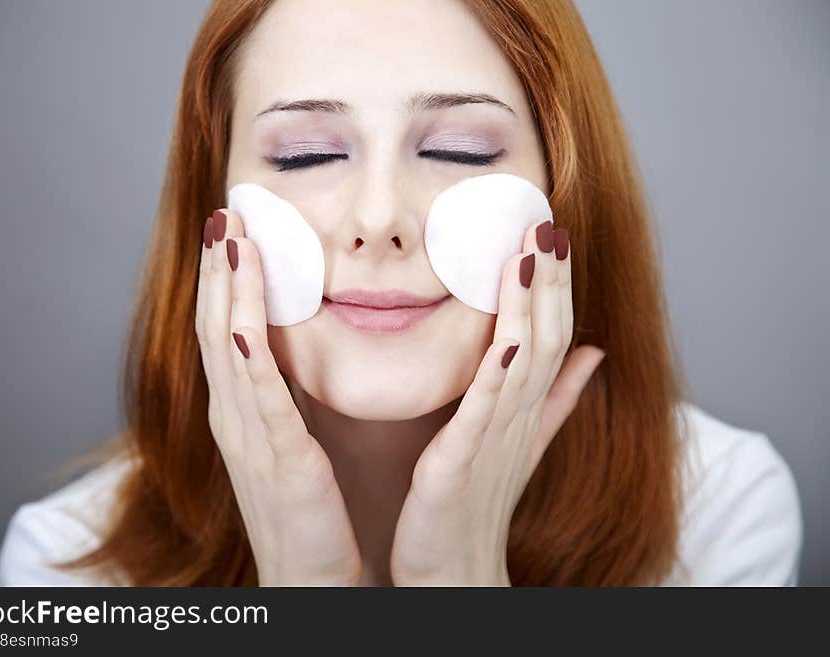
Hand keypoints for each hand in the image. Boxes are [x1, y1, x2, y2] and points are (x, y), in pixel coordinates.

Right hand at [195, 210, 361, 585]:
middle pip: (216, 326)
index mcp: (241, 411)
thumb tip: (296, 350)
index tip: (234, 230)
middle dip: (220, 269)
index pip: (225, 330)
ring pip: (228, 349)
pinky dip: (248, 352)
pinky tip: (245, 319)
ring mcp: (248, 437)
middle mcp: (234, 416)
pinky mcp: (276, 460)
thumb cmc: (307, 510)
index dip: (227, 279)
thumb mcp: (293, 440)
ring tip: (231, 238)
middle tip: (224, 214)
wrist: (310, 577)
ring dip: (228, 292)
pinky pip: (259, 397)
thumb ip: (288, 396)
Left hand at [390, 222, 604, 585]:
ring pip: (525, 360)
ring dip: (530, 306)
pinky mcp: (465, 458)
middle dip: (550, 279)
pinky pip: (487, 408)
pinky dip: (499, 371)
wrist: (454, 567)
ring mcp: (498, 436)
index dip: (556, 284)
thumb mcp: (522, 439)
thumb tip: (593, 352)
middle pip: (545, 335)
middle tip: (548, 223)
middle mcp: (521, 414)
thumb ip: (556, 396)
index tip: (552, 232)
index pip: (551, 332)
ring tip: (531, 253)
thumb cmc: (479, 501)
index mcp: (527, 406)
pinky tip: (506, 335)